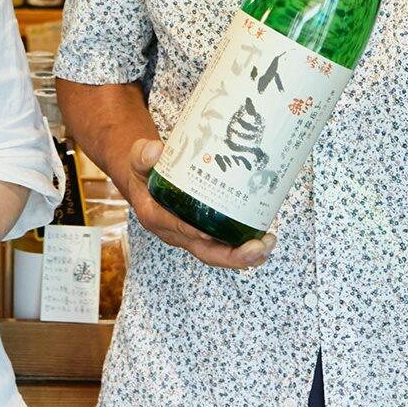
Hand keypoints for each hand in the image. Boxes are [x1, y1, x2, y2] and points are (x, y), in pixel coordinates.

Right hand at [119, 137, 270, 269]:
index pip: (175, 226)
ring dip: (245, 255)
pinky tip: (265, 239)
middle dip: (232, 256)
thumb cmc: (145, 172)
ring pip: (219, 254)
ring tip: (268, 244)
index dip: (191, 230)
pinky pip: (225, 246)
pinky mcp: (206, 234)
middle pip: (205, 252)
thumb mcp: (139, 160)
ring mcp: (193, 236)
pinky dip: (245, 246)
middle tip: (257, 248)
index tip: (207, 231)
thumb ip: (144, 155)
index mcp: (156, 216)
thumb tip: (156, 150)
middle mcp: (176, 233)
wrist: (147, 183)